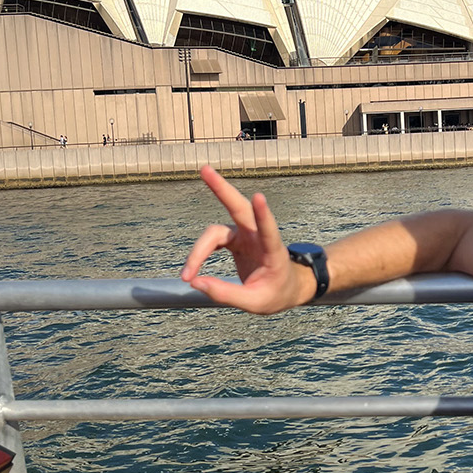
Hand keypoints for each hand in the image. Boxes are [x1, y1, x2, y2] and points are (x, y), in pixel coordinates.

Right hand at [181, 166, 315, 311]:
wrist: (286, 287)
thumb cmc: (277, 293)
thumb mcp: (256, 302)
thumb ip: (227, 294)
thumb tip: (196, 283)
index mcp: (273, 250)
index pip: (269, 230)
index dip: (263, 214)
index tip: (258, 197)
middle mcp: (257, 236)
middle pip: (238, 208)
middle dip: (221, 189)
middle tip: (205, 169)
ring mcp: (245, 235)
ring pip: (216, 231)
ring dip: (199, 250)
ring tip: (186, 274)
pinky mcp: (235, 239)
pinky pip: (212, 241)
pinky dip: (200, 254)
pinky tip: (191, 270)